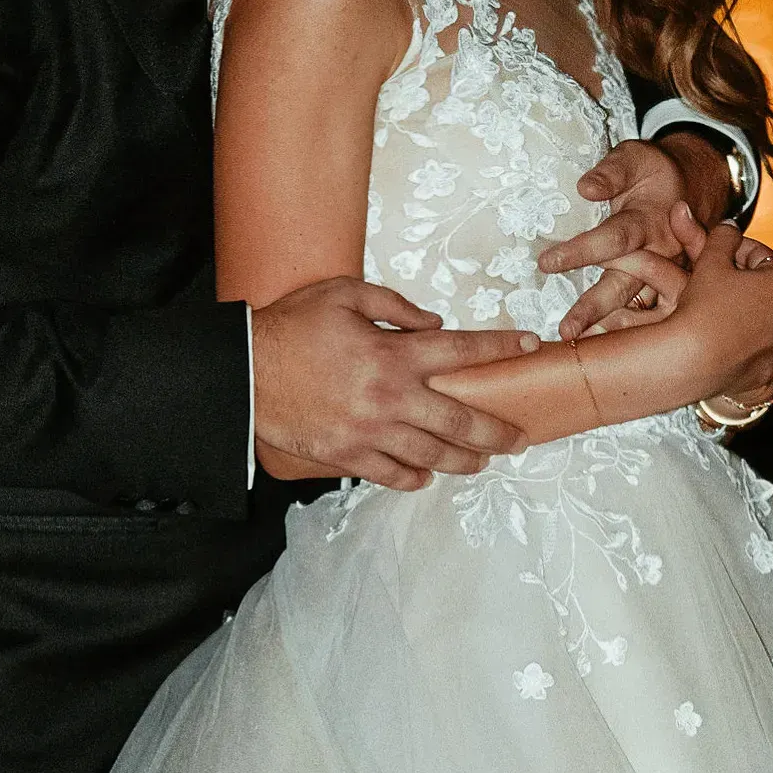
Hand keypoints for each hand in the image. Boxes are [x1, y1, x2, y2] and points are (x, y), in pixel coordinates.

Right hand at [251, 277, 539, 490]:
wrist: (241, 374)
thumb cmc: (292, 327)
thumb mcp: (345, 294)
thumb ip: (395, 305)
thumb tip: (434, 321)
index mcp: (394, 353)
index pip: (464, 350)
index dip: (502, 348)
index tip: (531, 346)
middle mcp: (391, 397)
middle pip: (462, 420)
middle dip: (498, 430)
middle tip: (520, 437)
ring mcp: (371, 432)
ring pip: (433, 455)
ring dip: (465, 461)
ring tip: (484, 461)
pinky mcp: (348, 456)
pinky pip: (392, 474)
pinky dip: (415, 478)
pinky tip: (428, 476)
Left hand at [540, 140, 692, 340]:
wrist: (692, 188)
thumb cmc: (654, 173)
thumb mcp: (636, 158)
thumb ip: (611, 172)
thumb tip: (585, 188)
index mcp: (650, 222)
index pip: (615, 239)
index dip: (583, 251)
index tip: (547, 263)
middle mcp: (660, 254)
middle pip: (625, 285)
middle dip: (595, 308)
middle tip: (565, 330)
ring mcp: (665, 275)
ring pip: (637, 308)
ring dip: (609, 328)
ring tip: (578, 351)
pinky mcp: (665, 288)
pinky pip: (645, 315)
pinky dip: (624, 333)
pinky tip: (599, 352)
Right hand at [663, 218, 772, 401]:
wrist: (691, 357)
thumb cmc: (702, 307)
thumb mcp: (710, 261)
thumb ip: (724, 238)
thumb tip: (730, 225)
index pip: (765, 257)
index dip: (742, 249)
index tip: (725, 250)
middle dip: (762, 279)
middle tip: (737, 275)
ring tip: (755, 306)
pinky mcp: (771, 370)